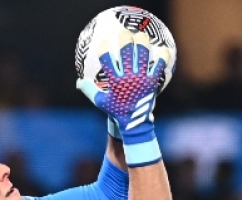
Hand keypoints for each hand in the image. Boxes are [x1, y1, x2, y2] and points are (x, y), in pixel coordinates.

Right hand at [77, 31, 168, 146]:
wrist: (135, 123)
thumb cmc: (117, 111)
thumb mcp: (101, 102)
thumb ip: (90, 90)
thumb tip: (78, 81)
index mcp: (115, 82)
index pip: (107, 61)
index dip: (104, 50)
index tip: (102, 42)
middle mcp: (128, 78)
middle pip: (126, 53)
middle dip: (125, 40)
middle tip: (124, 33)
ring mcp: (141, 79)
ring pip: (143, 55)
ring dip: (142, 43)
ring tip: (141, 35)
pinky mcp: (152, 82)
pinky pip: (158, 66)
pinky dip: (162, 57)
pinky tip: (163, 49)